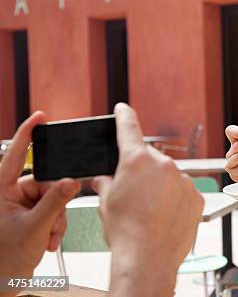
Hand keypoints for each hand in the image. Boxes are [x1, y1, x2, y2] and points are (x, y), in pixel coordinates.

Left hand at [0, 112, 80, 277]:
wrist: (0, 287)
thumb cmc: (2, 262)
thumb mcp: (33, 229)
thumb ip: (55, 202)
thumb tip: (72, 181)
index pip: (14, 155)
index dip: (27, 133)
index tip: (40, 117)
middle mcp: (8, 195)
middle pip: (44, 181)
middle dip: (55, 202)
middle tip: (54, 221)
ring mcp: (18, 207)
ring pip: (52, 197)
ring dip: (56, 218)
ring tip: (48, 238)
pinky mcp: (28, 217)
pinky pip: (51, 210)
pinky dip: (54, 225)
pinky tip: (47, 240)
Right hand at [92, 103, 202, 277]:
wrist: (148, 259)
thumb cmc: (125, 231)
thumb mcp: (106, 203)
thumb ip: (107, 183)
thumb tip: (106, 179)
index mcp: (136, 160)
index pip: (128, 129)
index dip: (124, 116)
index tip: (123, 108)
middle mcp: (164, 164)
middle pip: (150, 160)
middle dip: (142, 173)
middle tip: (134, 196)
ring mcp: (184, 179)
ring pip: (169, 177)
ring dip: (161, 188)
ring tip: (151, 213)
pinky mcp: (197, 195)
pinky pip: (184, 192)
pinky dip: (175, 200)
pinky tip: (165, 217)